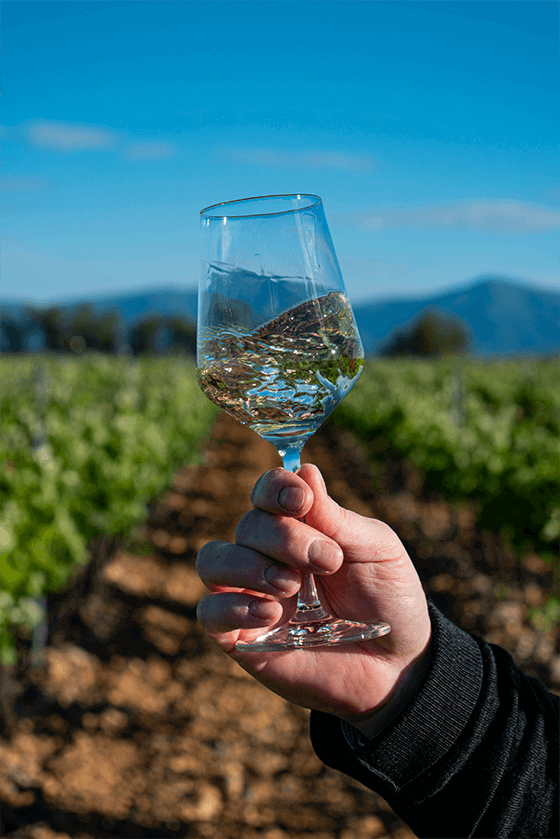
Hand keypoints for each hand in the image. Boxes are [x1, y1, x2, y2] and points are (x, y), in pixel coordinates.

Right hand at [196, 464, 431, 735]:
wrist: (399, 666)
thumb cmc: (389, 600)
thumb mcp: (376, 551)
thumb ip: (337, 517)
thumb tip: (305, 469)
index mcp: (300, 527)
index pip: (266, 492)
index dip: (275, 488)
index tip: (301, 501)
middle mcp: (269, 556)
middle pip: (247, 525)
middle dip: (282, 537)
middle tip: (325, 561)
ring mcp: (251, 596)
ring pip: (213, 560)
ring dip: (249, 566)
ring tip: (291, 586)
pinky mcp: (242, 639)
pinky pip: (209, 613)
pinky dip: (232, 606)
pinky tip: (272, 614)